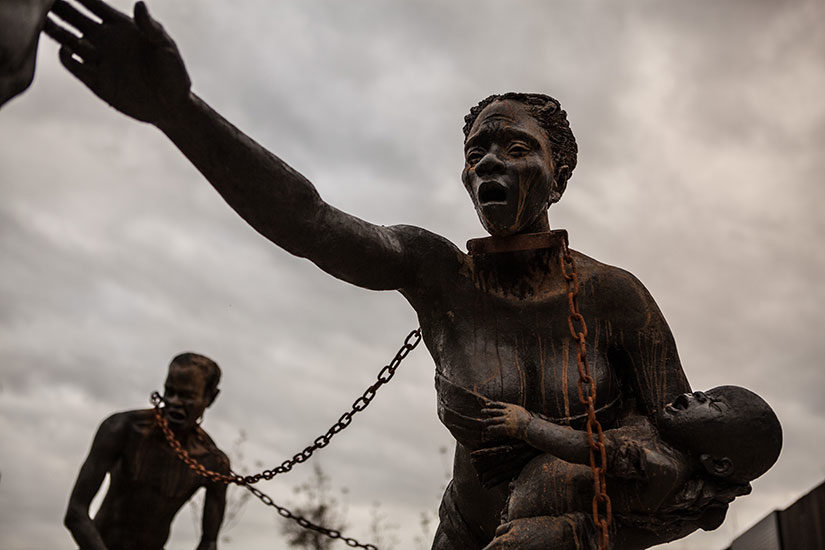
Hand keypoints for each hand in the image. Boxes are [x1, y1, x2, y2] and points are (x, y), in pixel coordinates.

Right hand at [43, 0, 189, 122]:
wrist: (171, 107)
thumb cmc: (174, 74)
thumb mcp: (166, 48)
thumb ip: (151, 27)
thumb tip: (140, 4)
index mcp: (122, 27)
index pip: (93, 4)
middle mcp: (106, 40)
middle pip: (74, 18)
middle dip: (57, 7)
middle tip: (39, 0)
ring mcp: (99, 59)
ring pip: (67, 39)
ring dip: (53, 29)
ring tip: (36, 19)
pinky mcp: (96, 80)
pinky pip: (73, 65)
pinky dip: (66, 56)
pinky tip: (65, 49)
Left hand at [481, 401, 531, 439]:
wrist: (530, 426)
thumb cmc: (528, 420)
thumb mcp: (521, 410)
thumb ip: (514, 409)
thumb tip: (511, 408)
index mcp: (511, 407)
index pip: (499, 404)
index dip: (492, 404)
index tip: (487, 404)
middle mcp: (507, 413)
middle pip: (494, 411)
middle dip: (487, 411)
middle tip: (482, 411)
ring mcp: (506, 420)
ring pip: (494, 419)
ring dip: (487, 420)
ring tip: (483, 421)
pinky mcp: (506, 427)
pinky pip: (496, 427)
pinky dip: (492, 428)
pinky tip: (488, 429)